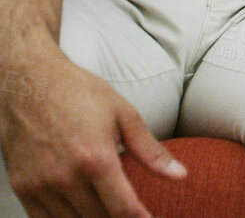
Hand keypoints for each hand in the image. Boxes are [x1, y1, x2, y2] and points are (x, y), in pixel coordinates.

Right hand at [1, 52, 183, 217]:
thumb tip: (180, 175)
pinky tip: (81, 214)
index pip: (122, 208)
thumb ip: (150, 151)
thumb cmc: (80, 93)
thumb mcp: (123, 114)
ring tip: (110, 214)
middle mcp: (65, 177)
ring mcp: (40, 185)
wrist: (29, 82)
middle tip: (132, 215)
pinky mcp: (22, 187)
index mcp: (96, 158)